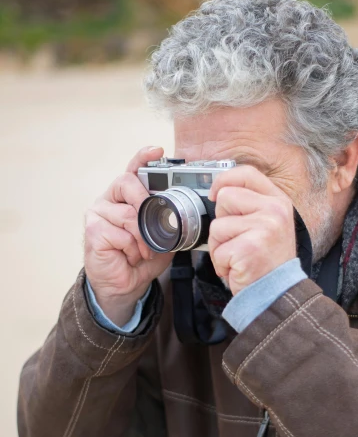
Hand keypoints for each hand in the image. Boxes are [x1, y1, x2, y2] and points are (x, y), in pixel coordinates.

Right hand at [84, 146, 172, 325]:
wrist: (125, 286)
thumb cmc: (141, 258)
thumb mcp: (163, 236)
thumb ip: (169, 220)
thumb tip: (185, 213)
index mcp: (126, 196)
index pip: (132, 170)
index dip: (142, 157)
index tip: (157, 150)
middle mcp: (109, 200)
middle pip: (127, 182)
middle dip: (145, 202)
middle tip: (155, 224)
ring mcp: (98, 213)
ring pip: (128, 213)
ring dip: (143, 237)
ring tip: (144, 251)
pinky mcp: (93, 230)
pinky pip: (121, 233)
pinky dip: (133, 248)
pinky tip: (131, 256)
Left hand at [208, 165, 296, 295]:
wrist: (278, 292)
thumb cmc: (268, 259)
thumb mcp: (269, 222)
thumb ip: (250, 203)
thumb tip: (219, 190)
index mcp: (278, 201)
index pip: (246, 173)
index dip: (224, 180)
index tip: (214, 194)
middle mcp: (274, 211)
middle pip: (225, 198)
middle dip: (222, 221)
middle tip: (239, 239)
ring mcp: (263, 229)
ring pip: (217, 226)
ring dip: (220, 246)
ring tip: (239, 256)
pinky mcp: (249, 249)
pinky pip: (218, 250)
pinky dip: (222, 263)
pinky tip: (238, 267)